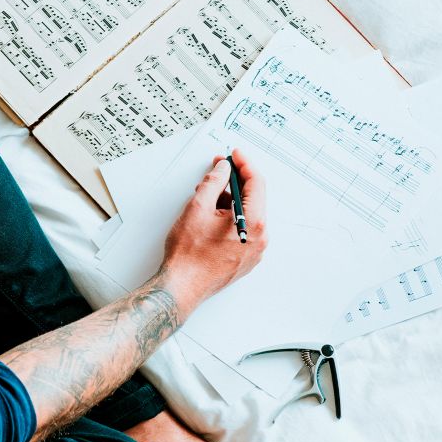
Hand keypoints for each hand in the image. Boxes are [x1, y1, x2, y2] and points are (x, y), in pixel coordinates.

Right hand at [161, 148, 266, 314]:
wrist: (182, 286)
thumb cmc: (188, 255)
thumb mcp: (198, 208)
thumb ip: (213, 182)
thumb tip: (222, 169)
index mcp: (254, 223)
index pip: (256, 183)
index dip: (244, 164)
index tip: (234, 155)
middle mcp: (260, 238)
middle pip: (253, 198)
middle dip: (235, 181)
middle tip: (219, 170)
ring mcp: (254, 251)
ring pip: (247, 214)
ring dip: (230, 200)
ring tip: (207, 196)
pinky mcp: (245, 259)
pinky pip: (243, 230)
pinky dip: (230, 217)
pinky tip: (211, 215)